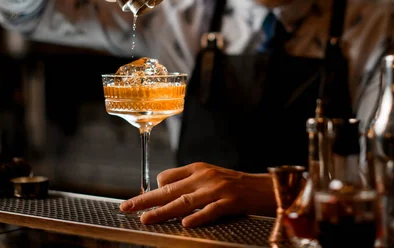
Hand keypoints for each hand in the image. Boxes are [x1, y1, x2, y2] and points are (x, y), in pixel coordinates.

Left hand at [119, 162, 275, 226]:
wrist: (266, 188)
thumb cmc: (236, 186)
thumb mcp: (210, 177)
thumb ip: (190, 183)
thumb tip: (164, 189)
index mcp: (198, 169)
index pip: (168, 177)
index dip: (152, 190)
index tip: (137, 201)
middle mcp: (205, 177)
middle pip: (170, 189)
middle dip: (146, 200)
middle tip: (127, 207)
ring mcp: (218, 189)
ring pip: (185, 201)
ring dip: (163, 211)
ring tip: (147, 219)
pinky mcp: (231, 202)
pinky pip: (212, 211)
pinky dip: (198, 217)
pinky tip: (185, 224)